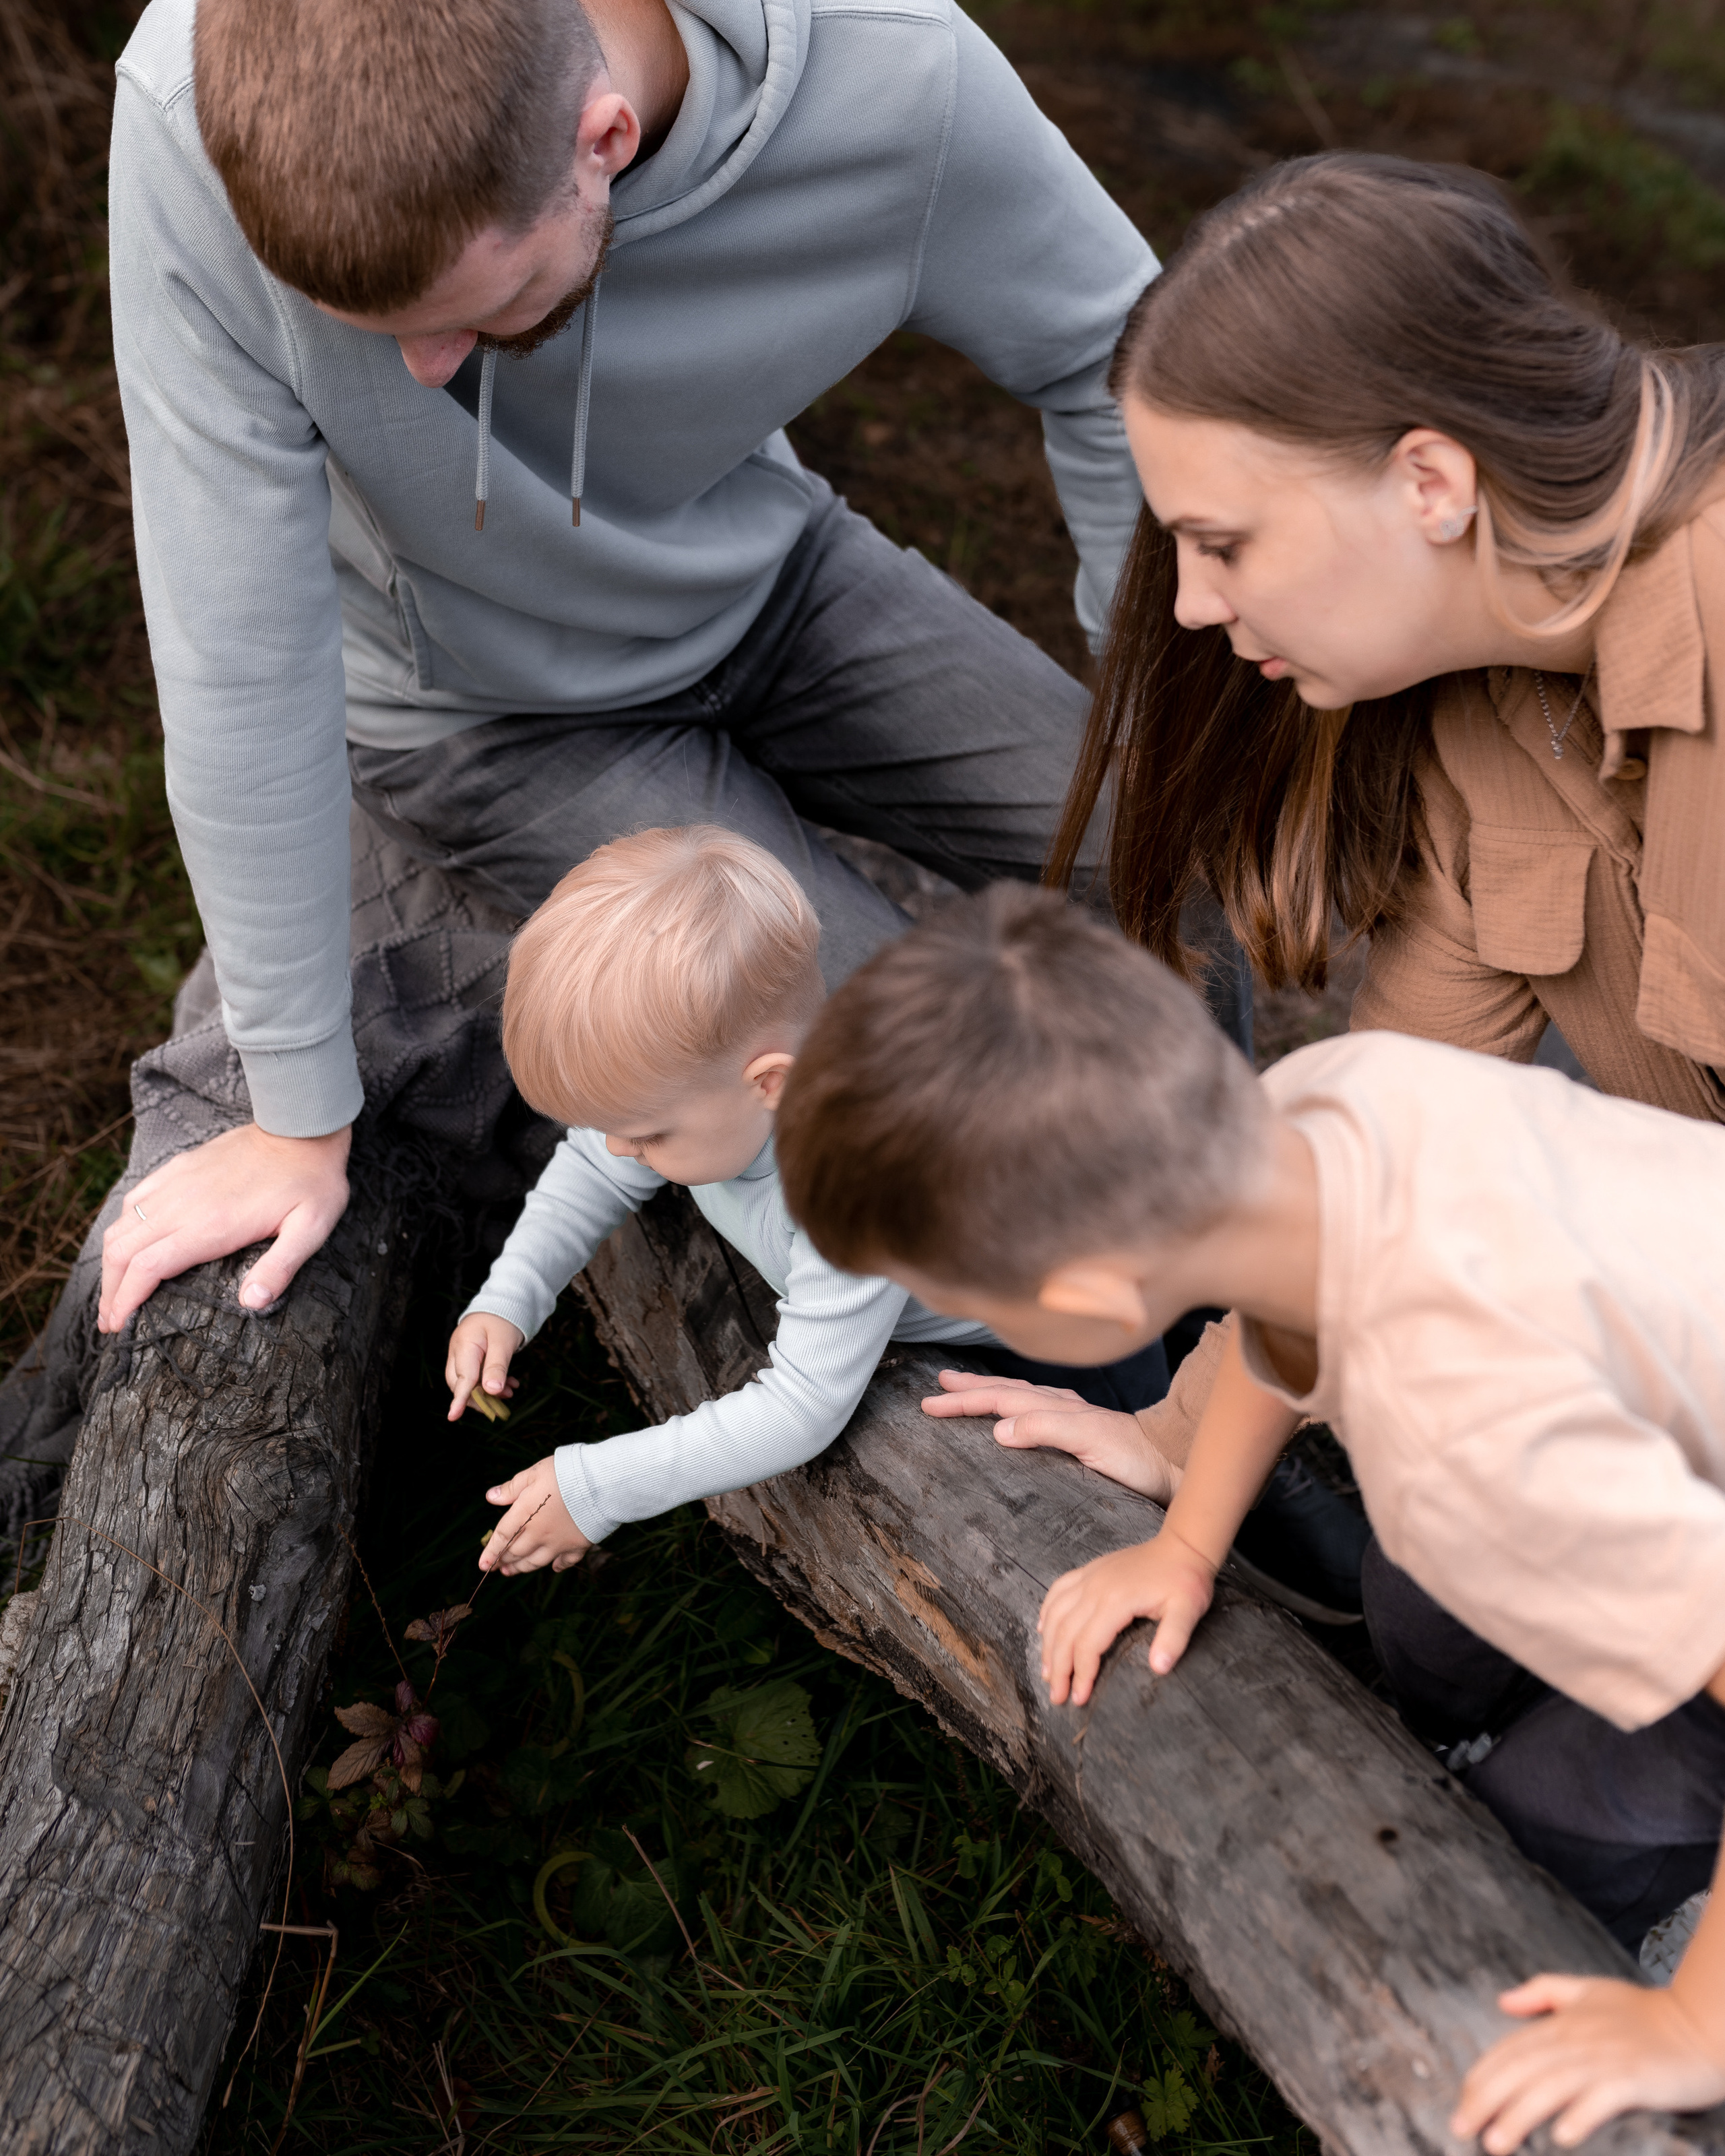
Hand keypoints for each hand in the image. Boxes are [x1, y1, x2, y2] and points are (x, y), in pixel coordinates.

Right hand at [98, 1122, 351, 1332]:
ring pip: (122, 1226)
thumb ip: (280, 1267)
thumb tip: (253, 1304)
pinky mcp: (178, 1168)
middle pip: (123, 1252)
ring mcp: (176, 1183)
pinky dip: (121, 1227)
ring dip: (110, 1262)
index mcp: (210, 1226)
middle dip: (109, 1290)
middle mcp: (182, 1205)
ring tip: (111, 1292)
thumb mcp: (310, 1228)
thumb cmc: (311, 1181)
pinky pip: (135, 1199)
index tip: (117, 1326)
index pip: (147, 1268)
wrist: (300, 1126)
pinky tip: (126, 1244)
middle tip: (108, 1321)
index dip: (125, 1301)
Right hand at [447, 1312, 524, 1419]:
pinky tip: (509, 1385)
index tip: (453, 1416)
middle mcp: (458, 1350)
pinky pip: (476, 1375)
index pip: (463, 1377)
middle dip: (479, 1397)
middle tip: (502, 1402)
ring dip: (487, 1391)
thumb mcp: (504, 1342)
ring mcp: (462, 1353)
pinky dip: (490, 1383)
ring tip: (511, 1391)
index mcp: (465, 1344)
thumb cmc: (504, 1318)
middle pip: (461, 1383)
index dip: (460, 1399)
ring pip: (469, 1381)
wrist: (505, 1301)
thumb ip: (497, 1366)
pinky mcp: (470, 1356)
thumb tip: (492, 1392)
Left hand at [481, 1455, 591, 1574]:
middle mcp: (539, 1534)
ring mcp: (559, 1542)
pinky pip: (566, 1561)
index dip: (491, 1552)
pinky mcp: (578, 1545)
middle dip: (504, 1561)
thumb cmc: (565, 1473)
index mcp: (525, 1515)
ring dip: (522, 1568)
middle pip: (517, 1552)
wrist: (600, 1484)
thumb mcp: (534, 1474)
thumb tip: (490, 1497)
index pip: (502, 1537)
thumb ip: (512, 1488)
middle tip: (497, 1567)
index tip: (482, 1564)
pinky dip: (558, 1566)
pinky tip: (554, 1568)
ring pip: (536, 1561)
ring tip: (513, 1571)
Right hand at [922, 1371, 1178, 1503]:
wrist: (1175, 1464)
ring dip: (988, 1393)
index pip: (999, 1399)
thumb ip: (1045, 1429)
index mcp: (1055, 1407)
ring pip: (1018, 1397)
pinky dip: (1014, 1406)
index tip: (930, 1402)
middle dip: (969, 1389)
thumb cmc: (1136, 1457)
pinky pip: (1034, 1411)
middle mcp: (1059, 1407)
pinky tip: (1014, 1413)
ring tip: (963, 1388)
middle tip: (937, 1387)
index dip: (964, 1400)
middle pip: (1004, 1391)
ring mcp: (1070, 1418)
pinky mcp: (1079, 1433)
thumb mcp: (1089, 1441)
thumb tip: (998, 1429)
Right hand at [1038, 1527, 1215, 1705]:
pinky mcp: (1090, 1571)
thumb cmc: (1185, 1580)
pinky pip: (1058, 1590)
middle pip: (1065, 1632)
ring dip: (1048, 1644)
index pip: (1088, 1645)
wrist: (1182, 1545)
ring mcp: (1090, 1577)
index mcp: (1116, 1601)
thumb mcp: (1188, 1610)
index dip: (1082, 1674)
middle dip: (1058, 1668)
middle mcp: (1095, 1588)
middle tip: (1057, 1696)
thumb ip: (1173, 1639)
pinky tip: (1043, 1628)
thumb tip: (1159, 1668)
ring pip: (1056, 1613)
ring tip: (1046, 1672)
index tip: (1079, 1699)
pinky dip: (1046, 1611)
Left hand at [1452, 1975, 1724, 2151]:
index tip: (1460, 2104)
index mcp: (1563, 2023)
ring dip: (1521, 2114)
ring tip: (1496, 2142)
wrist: (1699, 2022)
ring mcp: (1606, 2059)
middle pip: (1521, 2069)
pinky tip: (1562, 2137)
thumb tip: (1503, 2001)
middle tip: (1462, 2129)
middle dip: (1487, 2100)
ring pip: (1551, 2086)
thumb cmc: (1643, 2012)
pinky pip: (1602, 2098)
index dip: (1482, 2077)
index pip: (1510, 2049)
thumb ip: (1544, 1992)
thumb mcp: (1589, 1990)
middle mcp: (1577, 2039)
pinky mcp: (1635, 2079)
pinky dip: (1581, 2115)